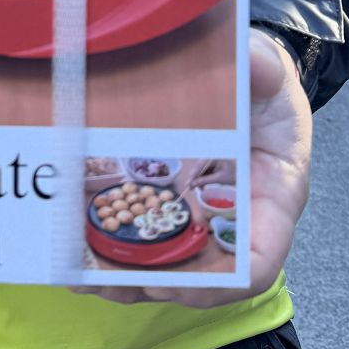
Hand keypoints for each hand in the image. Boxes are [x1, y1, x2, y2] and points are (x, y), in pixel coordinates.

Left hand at [72, 30, 312, 306]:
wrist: (246, 77)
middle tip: (119, 279)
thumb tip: (256, 64)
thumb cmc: (263, 82)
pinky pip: (145, 239)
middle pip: (205, 275)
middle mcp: (237, 218)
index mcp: (273, 195)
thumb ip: (262, 66)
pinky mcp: (169, 206)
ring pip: (169, 267)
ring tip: (84, 275)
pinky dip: (112, 252)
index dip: (230, 278)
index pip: (261, 256)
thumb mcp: (267, 67)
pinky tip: (75, 256)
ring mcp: (200, 217)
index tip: (189, 278)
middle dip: (161, 283)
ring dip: (128, 279)